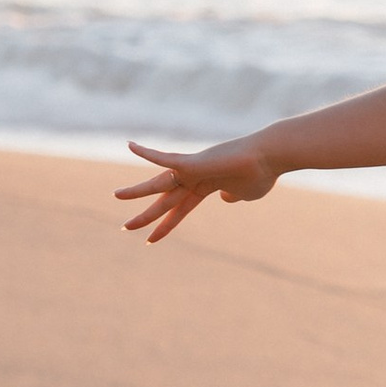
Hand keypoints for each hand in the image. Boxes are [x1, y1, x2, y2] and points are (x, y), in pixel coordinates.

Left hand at [115, 138, 277, 243]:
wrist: (269, 157)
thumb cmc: (261, 174)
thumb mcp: (246, 193)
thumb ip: (234, 196)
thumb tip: (226, 198)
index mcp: (207, 187)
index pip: (181, 209)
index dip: (167, 225)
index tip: (151, 240)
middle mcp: (196, 177)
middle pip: (165, 200)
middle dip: (147, 215)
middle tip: (125, 227)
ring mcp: (193, 169)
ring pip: (159, 184)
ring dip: (137, 191)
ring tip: (116, 196)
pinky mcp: (193, 161)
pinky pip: (166, 158)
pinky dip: (148, 153)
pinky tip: (131, 146)